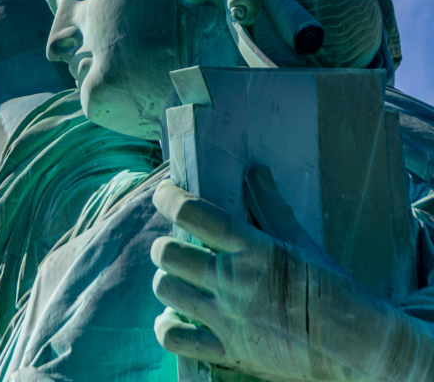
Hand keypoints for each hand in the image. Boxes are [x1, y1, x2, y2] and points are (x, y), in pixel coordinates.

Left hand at [150, 169, 433, 380]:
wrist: (356, 346)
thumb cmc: (331, 289)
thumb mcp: (302, 242)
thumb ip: (272, 206)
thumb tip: (255, 171)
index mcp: (252, 249)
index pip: (192, 213)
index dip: (168, 198)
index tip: (165, 194)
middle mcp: (233, 281)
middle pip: (168, 253)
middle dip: (165, 246)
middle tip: (177, 247)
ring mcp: (227, 318)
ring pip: (166, 289)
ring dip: (167, 281)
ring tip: (181, 280)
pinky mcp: (227, 350)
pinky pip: (175, 339)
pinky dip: (167, 328)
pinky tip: (174, 319)